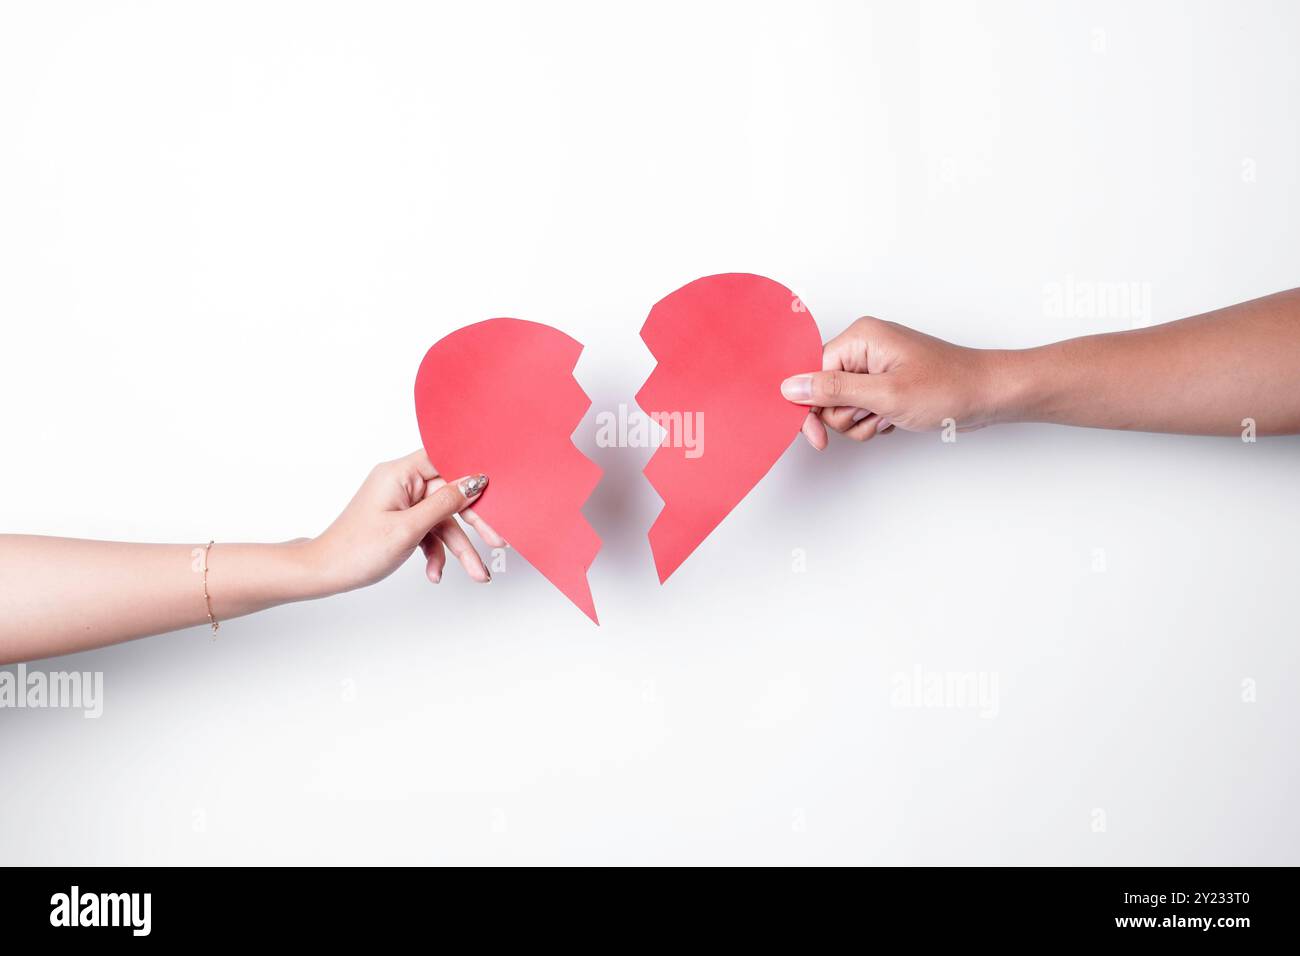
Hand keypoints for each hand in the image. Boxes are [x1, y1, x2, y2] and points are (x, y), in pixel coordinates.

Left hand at [305, 449, 505, 593]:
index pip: (445, 460)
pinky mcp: (401, 521)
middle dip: (472, 523)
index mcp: (398, 474)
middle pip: (449, 495)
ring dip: (458, 548)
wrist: (325, 573)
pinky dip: (436, 552)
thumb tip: (474, 482)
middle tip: (496, 539)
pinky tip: (435, 572)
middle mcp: (401, 484)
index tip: (495, 491)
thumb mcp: (408, 528)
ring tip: (476, 572)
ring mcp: (401, 504)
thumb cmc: (356, 549)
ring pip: (442, 520)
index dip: (472, 474)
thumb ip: (444, 504)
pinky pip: (429, 531)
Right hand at [781, 316, 1005, 447]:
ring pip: (842, 406)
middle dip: (846, 415)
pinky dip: (874, 422)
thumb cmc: (949, 388)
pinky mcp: (885, 383)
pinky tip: (895, 419)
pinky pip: (860, 410)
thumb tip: (791, 387)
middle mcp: (864, 347)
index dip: (812, 408)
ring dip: (862, 422)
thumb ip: (833, 390)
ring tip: (890, 417)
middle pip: (824, 393)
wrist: (990, 395)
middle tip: (875, 415)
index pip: (812, 373)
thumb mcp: (885, 394)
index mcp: (860, 337)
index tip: (818, 437)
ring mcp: (875, 366)